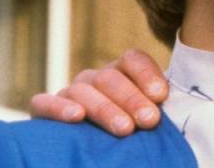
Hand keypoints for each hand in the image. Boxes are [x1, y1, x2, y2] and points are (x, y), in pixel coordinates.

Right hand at [29, 49, 167, 135]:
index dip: (146, 73)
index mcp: (122, 72)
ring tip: (124, 128)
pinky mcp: (43, 110)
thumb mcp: (145, 117)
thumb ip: (155, 106)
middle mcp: (95, 78)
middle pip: (110, 77)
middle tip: (150, 120)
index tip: (161, 95)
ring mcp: (69, 92)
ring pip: (83, 90)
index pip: (132, 59)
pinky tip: (76, 117)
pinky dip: (58, 108)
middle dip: (132, 98)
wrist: (92, 154)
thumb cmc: (130, 133)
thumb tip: (170, 107)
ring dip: (105, 108)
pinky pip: (43, 102)